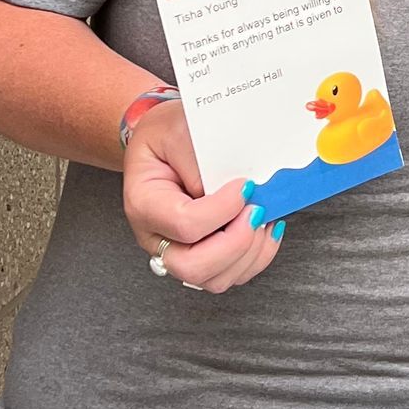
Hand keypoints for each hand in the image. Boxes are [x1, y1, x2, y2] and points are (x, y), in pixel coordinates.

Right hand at [123, 100, 288, 293]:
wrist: (164, 142)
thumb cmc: (167, 135)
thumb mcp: (178, 129)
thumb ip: (200, 158)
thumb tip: (230, 189)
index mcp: (144, 204)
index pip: (185, 224)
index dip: (222, 209)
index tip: (245, 185)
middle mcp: (156, 237)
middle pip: (193, 267)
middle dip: (236, 244)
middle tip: (256, 210)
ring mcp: (178, 252)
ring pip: (215, 279)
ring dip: (250, 252)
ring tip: (263, 216)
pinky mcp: (202, 257)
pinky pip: (230, 275)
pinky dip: (256, 257)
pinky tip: (264, 228)